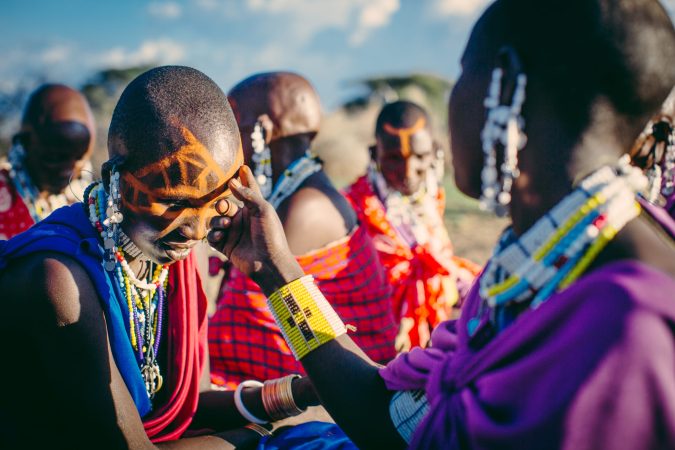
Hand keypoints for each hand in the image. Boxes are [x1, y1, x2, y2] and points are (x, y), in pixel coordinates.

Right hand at [207, 165, 303, 294]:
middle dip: (222, 204)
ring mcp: (234, 233)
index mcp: (254, 209)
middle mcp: (243, 220)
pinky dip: (214, 234)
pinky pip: (212, 237)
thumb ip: (248, 195)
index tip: (242, 166)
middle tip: (224, 206)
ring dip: (218, 221)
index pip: (248, 191)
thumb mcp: (263, 210)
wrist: (269, 263)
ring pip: (216, 221)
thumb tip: (232, 181)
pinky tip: (221, 236)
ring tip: (226, 225)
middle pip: (225, 205)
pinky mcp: (226, 247)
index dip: (245, 179)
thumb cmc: (271, 235)